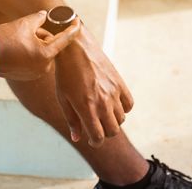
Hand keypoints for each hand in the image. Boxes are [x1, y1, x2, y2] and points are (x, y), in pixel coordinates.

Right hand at [0, 11, 79, 80]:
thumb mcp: (24, 23)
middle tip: (28, 27)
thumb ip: (39, 18)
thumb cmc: (5, 38)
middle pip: (50, 46)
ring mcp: (34, 73)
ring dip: (34, 43)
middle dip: (42, 35)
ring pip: (41, 53)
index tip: (78, 21)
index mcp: (46, 54)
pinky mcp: (26, 76)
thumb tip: (44, 15)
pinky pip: (33, 60)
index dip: (72, 28)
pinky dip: (28, 52)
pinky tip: (15, 47)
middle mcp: (43, 67)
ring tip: (18, 37)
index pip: (65, 39)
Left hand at [54, 24, 133, 146]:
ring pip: (121, 119)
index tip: (92, 140)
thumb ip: (71, 120)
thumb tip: (77, 138)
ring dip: (112, 121)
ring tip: (102, 114)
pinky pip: (129, 104)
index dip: (95, 141)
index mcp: (86, 107)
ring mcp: (113, 92)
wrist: (75, 49)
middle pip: (113, 131)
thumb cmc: (64, 74)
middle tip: (97, 128)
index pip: (99, 136)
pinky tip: (112, 104)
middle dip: (105, 133)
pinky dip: (123, 109)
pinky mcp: (119, 83)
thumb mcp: (62, 98)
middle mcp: (102, 102)